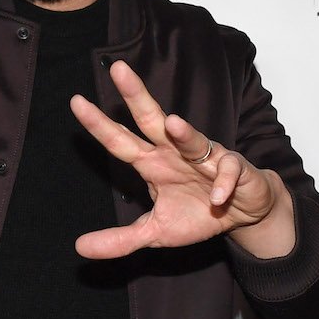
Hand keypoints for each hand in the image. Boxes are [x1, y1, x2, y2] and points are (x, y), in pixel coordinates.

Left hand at [70, 60, 295, 259]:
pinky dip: (222, 183)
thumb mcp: (156, 232)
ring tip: (173, 123)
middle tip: (119, 70)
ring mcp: (205, 158)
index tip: (76, 102)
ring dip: (184, 133)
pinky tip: (216, 198)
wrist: (242, 214)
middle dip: (136, 96)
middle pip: (152, 120)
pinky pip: (228, 171)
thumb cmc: (198, 213)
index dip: (99, 124)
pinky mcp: (234, 169)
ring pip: (193, 139)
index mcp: (152, 163)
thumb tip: (80, 248)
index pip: (120, 141)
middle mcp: (175, 153)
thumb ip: (120, 240)